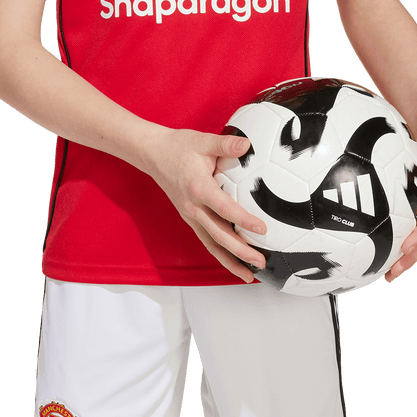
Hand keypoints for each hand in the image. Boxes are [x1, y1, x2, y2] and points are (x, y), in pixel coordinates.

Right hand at [145, 129, 267, 282]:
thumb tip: (247, 144)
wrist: (153, 154)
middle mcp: (194, 207)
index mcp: (199, 188)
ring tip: (249, 275)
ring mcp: (190, 215)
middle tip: (261, 262)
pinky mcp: (190, 218)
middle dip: (241, 251)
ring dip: (230, 261)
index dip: (244, 220)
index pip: (224, 209)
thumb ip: (226, 144)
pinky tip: (233, 262)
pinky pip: (206, 239)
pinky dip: (220, 253)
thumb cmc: (178, 147)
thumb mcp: (203, 140)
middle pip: (219, 235)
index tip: (262, 229)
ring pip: (211, 243)